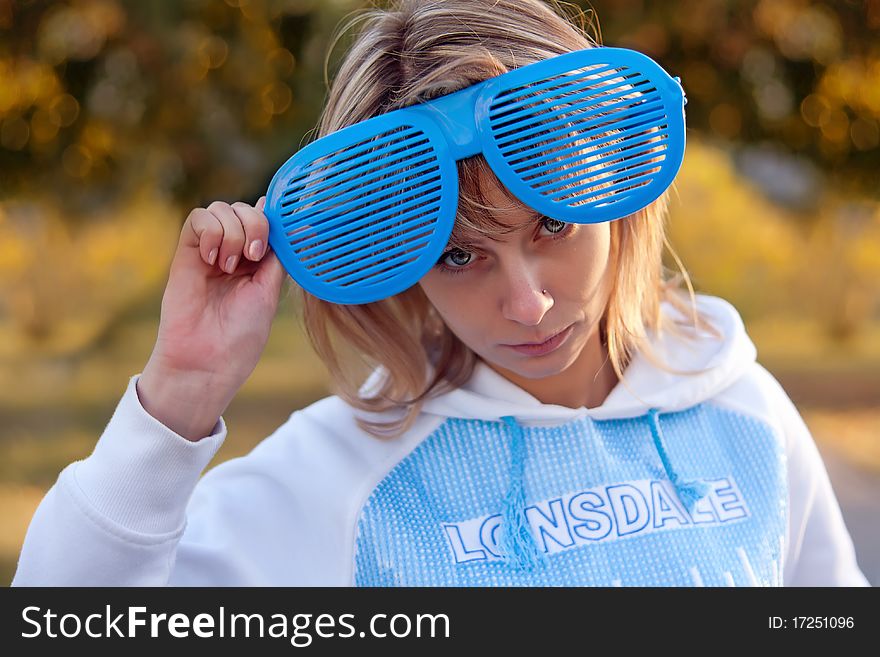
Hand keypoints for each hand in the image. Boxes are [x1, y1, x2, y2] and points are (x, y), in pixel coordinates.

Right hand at [138, 196, 286, 440]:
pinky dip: (210, 231)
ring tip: (229, 265)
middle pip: (244, 209)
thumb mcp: (269, 290)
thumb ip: (275, 255)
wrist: (208, 360)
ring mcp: (209, 251)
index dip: (272, 218)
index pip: (265, 219)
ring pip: (221, 208)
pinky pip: (197, 219)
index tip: (280, 236)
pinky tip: (213, 259)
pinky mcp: (186, 254)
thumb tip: (285, 221)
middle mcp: (233, 252)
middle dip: (255, 224)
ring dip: (233, 231)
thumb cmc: (242, 334)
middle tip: (254, 256)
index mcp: (257, 262)